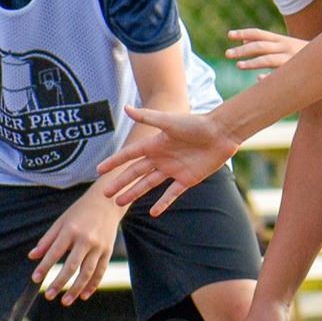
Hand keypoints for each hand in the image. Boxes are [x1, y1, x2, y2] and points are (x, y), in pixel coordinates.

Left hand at [28, 189, 125, 304]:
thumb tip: (32, 256)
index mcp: (71, 230)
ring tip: (65, 301)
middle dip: (59, 282)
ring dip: (76, 289)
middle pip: (71, 266)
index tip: (35, 279)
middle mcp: (86, 239)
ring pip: (87, 272)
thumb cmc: (80, 212)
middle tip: (48, 296)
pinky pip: (100, 271)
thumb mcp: (61, 221)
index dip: (44, 267)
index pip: (55, 253)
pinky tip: (84, 295)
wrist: (107, 203)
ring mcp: (99, 246)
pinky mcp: (108, 251)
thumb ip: (47, 240)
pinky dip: (92, 284)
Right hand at [99, 107, 237, 214]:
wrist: (222, 133)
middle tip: (106, 194)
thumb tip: (126, 108)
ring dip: (135, 193)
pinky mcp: (187, 179)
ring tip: (120, 203)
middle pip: (136, 173)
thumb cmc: (196, 124)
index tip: (99, 170)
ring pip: (149, 184)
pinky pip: (172, 194)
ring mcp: (173, 170)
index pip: (129, 155)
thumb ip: (148, 117)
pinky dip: (163, 203)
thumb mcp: (170, 121)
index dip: (115, 162)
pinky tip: (153, 212)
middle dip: (120, 183)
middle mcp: (161, 158)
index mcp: (155, 144)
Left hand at [225, 27, 307, 72]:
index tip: (229, 35)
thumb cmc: (304, 54)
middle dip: (242, 49)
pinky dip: (269, 77)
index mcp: (282, 40)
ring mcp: (291, 59)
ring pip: (268, 59)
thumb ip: (266, 42)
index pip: (259, 33)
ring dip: (252, 62)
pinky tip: (259, 80)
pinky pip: (280, 75)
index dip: (243, 33)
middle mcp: (285, 47)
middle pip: (260, 46)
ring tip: (239, 65)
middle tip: (227, 54)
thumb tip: (243, 39)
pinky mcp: (297, 72)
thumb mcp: (286, 45)